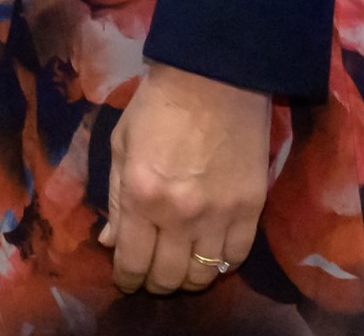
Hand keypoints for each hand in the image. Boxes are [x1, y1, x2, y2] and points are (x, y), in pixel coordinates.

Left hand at [101, 61, 269, 293]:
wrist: (215, 80)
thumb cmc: (157, 108)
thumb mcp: (121, 147)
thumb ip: (116, 199)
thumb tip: (111, 242)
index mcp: (141, 196)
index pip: (132, 261)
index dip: (126, 279)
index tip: (124, 281)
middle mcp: (181, 215)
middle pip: (168, 276)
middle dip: (154, 283)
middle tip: (150, 277)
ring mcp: (220, 216)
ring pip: (204, 274)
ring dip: (188, 278)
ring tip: (179, 269)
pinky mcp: (252, 210)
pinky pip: (237, 257)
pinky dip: (221, 264)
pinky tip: (209, 255)